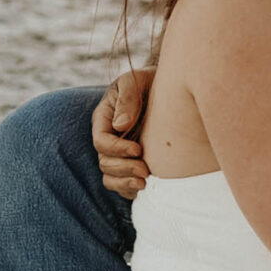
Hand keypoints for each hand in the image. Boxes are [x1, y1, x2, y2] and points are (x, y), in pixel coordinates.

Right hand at [91, 66, 154, 198]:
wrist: (169, 88)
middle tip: (145, 169)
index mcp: (104, 119)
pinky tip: (147, 187)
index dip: (117, 149)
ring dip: (126, 183)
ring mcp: (118, 154)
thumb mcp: (135, 80)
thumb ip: (128, 98)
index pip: (101, 142)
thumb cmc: (149, 81)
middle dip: (124, 169)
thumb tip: (120, 125)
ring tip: (145, 182)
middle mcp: (108, 138)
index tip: (139, 149)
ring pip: (110, 178)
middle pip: (105, 163)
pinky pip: (122, 186)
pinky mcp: (130, 164)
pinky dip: (130, 190)